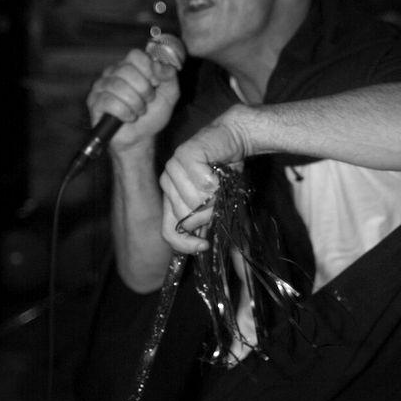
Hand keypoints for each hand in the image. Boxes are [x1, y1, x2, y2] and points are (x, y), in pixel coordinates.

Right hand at [86, 41, 183, 152]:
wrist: (141, 138)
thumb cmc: (152, 115)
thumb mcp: (169, 94)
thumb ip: (169, 76)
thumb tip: (158, 64)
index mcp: (130, 66)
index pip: (135, 55)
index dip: (148, 69)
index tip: (155, 84)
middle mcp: (113, 73)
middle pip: (126, 69)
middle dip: (144, 90)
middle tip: (147, 101)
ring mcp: (101, 87)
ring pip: (118, 86)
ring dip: (135, 103)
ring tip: (139, 111)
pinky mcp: (95, 103)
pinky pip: (109, 102)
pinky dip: (125, 112)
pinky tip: (129, 117)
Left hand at [159, 109, 249, 252]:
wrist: (233, 138)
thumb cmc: (225, 172)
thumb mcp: (219, 204)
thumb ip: (216, 227)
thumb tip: (229, 262)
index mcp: (171, 199)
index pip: (169, 232)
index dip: (186, 244)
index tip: (206, 244)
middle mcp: (167, 185)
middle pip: (187, 218)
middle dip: (210, 212)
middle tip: (219, 195)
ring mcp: (172, 169)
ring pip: (195, 201)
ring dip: (215, 194)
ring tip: (219, 180)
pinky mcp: (183, 155)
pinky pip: (202, 182)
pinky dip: (217, 179)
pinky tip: (218, 169)